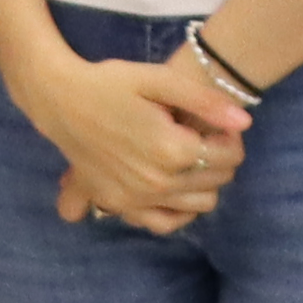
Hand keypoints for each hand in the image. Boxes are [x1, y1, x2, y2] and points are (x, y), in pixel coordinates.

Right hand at [33, 44, 247, 231]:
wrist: (58, 99)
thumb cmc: (108, 83)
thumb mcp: (157, 79)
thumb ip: (203, 101)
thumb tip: (244, 123)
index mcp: (173, 148)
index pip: (230, 154)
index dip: (230, 135)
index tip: (216, 122)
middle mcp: (159, 181)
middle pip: (218, 179)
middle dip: (220, 156)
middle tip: (203, 134)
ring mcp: (139, 197)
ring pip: (200, 203)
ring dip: (204, 182)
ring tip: (188, 157)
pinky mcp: (121, 205)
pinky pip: (165, 223)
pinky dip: (179, 211)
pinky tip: (175, 189)